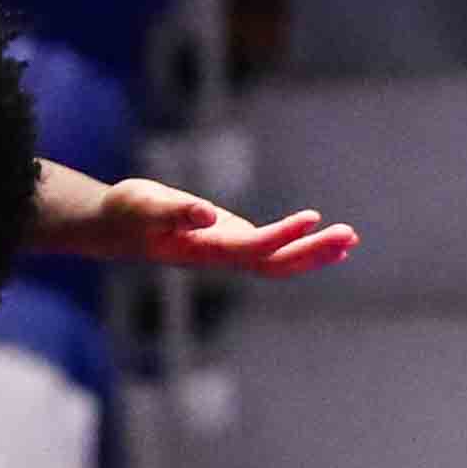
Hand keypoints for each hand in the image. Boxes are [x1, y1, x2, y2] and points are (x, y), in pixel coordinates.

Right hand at [66, 174, 359, 279]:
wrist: (116, 228)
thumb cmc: (128, 212)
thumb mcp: (146, 205)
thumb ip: (175, 211)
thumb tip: (207, 214)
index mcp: (205, 249)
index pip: (254, 247)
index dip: (283, 235)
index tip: (313, 217)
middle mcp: (223, 256)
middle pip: (276, 263)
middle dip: (313, 252)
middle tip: (349, 236)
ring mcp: (230, 252)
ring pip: (280, 261)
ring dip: (315, 253)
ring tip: (350, 239)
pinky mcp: (233, 242)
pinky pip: (275, 251)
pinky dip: (302, 245)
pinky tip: (326, 240)